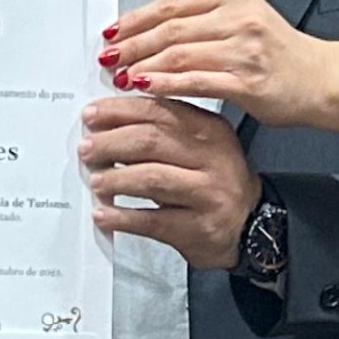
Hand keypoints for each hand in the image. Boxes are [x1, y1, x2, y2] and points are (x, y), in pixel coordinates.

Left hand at [77, 95, 256, 267]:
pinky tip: (103, 215)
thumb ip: (162, 129)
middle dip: (111, 143)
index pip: (158, 111)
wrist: (252, 226)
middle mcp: (213, 158)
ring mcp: (208, 194)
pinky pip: (153, 221)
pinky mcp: (199, 227)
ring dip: (116, 178)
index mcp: (210, 129)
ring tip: (95, 181)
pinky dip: (122, 218)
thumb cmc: (213, 182)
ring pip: (152, 178)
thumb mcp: (199, 146)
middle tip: (86, 149)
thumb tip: (107, 122)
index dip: (119, 111)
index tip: (91, 115)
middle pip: (152, 141)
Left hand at [101, 0, 331, 124]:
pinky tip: (146, 87)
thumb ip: (203, 20)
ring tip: (120, 74)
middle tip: (108, 56)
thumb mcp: (244, 19)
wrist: (321, 79)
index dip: (136, 18)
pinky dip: (165, 83)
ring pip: (179, 53)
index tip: (113, 31)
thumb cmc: (281, 55)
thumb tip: (150, 29)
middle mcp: (239, 17)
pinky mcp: (247, 81)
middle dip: (132, 43)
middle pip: (170, 28)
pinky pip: (196, 81)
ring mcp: (244, 49)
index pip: (172, 3)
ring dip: (143, 65)